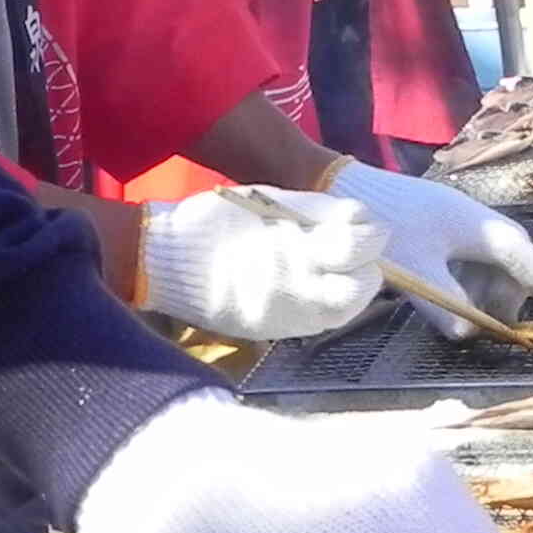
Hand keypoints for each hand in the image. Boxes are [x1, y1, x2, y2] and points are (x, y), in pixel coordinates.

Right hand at [136, 187, 387, 339]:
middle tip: (354, 248)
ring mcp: (290, 314)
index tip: (357, 223)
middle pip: (365, 280)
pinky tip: (315, 288)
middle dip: (367, 261)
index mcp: (297, 245)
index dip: (367, 230)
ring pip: (349, 307)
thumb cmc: (215, 222)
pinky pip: (323, 322)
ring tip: (336, 272)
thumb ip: (316, 211)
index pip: (358, 242)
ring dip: (353, 286)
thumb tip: (356, 217)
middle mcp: (300, 285)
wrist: (165, 262)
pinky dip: (330, 304)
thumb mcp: (269, 202)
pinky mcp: (277, 330)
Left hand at [321, 159, 532, 321]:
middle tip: (499, 329)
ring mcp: (460, 223)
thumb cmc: (384, 225)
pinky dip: (467, 283)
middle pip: (512, 264)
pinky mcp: (442, 228)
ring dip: (486, 294)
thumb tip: (468, 334)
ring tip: (469, 320)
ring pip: (490, 265)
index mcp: (480, 228)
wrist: (345, 190)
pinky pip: (469, 260)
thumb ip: (443, 303)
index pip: (526, 259)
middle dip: (509, 298)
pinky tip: (448, 300)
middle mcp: (478, 222)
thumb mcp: (414, 269)